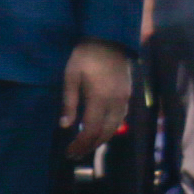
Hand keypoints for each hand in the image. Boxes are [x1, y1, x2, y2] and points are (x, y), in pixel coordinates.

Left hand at [61, 39, 131, 153]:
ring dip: (100, 139)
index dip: (80, 144)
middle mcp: (115, 103)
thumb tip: (65, 126)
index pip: (90, 130)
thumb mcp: (71, 76)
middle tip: (75, 154)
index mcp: (99, 99)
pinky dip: (109, 128)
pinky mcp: (128, 95)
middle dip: (89, 146)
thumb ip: (69, 102)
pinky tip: (100, 130)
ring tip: (86, 145)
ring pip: (115, 128)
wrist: (109, 40)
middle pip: (104, 133)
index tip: (69, 151)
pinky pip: (120, 118)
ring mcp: (124, 99)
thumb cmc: (85, 56)